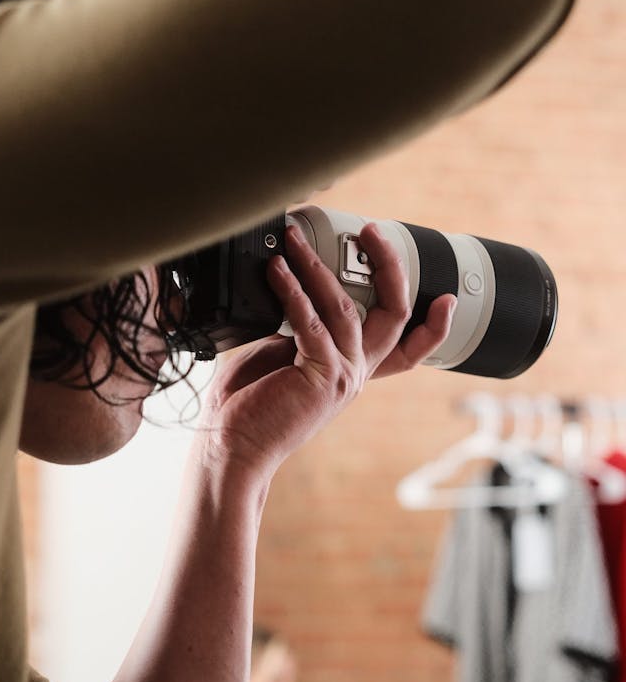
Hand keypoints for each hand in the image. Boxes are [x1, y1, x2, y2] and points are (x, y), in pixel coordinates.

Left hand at [200, 222, 455, 478]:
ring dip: (316, 265)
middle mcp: (355, 372)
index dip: (434, 327)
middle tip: (372, 231)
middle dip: (390, 266)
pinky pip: (310, 320)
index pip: (408, 350)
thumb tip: (290, 284)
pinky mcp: (320, 374)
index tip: (447, 298)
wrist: (233, 450)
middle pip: (394, 314)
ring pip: (345, 306)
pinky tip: (277, 270)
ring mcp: (342, 374)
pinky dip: (291, 289)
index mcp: (351, 369)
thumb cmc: (247, 406)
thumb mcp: (280, 356)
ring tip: (294, 240)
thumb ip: (298, 327)